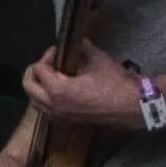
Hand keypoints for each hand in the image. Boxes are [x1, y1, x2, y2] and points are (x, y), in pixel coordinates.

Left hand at [19, 45, 145, 134]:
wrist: (136, 107)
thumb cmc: (116, 83)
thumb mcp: (98, 60)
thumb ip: (82, 49)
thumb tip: (77, 42)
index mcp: (58, 90)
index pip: (39, 69)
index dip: (47, 56)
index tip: (57, 51)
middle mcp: (54, 106)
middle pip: (29, 87)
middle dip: (34, 72)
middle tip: (46, 63)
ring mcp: (60, 118)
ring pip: (35, 102)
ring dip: (38, 88)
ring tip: (50, 77)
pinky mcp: (69, 124)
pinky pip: (47, 113)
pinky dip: (46, 101)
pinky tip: (57, 93)